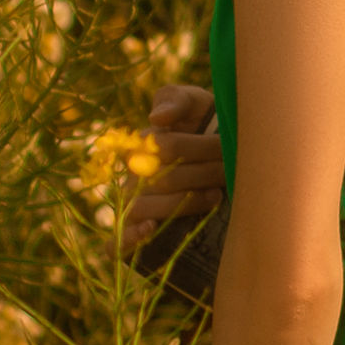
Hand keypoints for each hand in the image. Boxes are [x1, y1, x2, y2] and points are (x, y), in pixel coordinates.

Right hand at [123, 81, 223, 262]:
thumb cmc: (202, 126)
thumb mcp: (193, 103)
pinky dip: (130, 239)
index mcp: (142, 146)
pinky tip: (150, 231)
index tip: (222, 148)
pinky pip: (118, 243)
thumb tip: (158, 119)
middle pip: (160, 179)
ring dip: (179, 205)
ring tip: (214, 197)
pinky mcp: (137, 233)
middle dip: (200, 175)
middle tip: (226, 173)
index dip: (195, 148)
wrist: (218, 156)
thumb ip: (175, 100)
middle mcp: (134, 177)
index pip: (163, 148)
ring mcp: (134, 204)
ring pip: (141, 208)